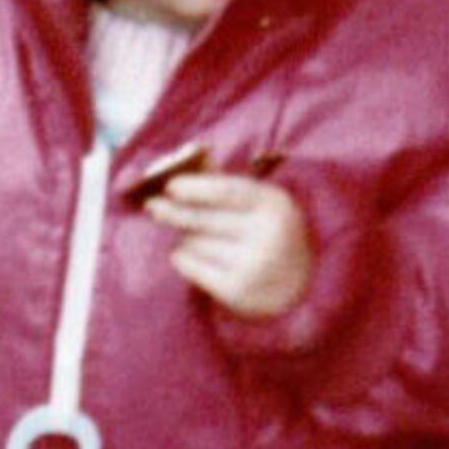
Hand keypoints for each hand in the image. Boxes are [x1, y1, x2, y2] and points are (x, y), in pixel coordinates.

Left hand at [144, 167, 313, 320]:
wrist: (295, 286)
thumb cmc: (268, 232)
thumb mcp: (260, 202)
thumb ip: (223, 181)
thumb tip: (182, 157)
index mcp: (273, 204)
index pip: (227, 191)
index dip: (195, 187)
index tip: (171, 186)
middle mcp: (266, 234)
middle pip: (204, 219)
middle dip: (174, 211)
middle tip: (152, 205)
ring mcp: (252, 265)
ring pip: (195, 243)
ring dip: (185, 236)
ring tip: (194, 235)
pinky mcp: (236, 291)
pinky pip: (191, 267)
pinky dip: (183, 257)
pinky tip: (189, 253)